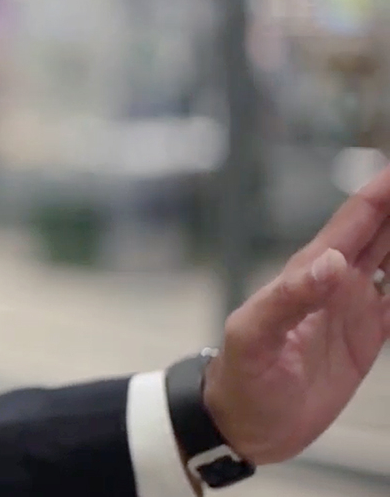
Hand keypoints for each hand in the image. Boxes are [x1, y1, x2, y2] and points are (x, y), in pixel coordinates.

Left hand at [204, 167, 389, 464]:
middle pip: (384, 230)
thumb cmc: (239, 377)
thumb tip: (333, 262)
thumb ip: (289, 298)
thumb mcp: (254, 337)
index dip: (383, 190)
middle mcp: (335, 281)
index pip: (356, 219)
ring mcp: (354, 307)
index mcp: (309, 271)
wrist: (245, 424)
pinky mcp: (367, 337)